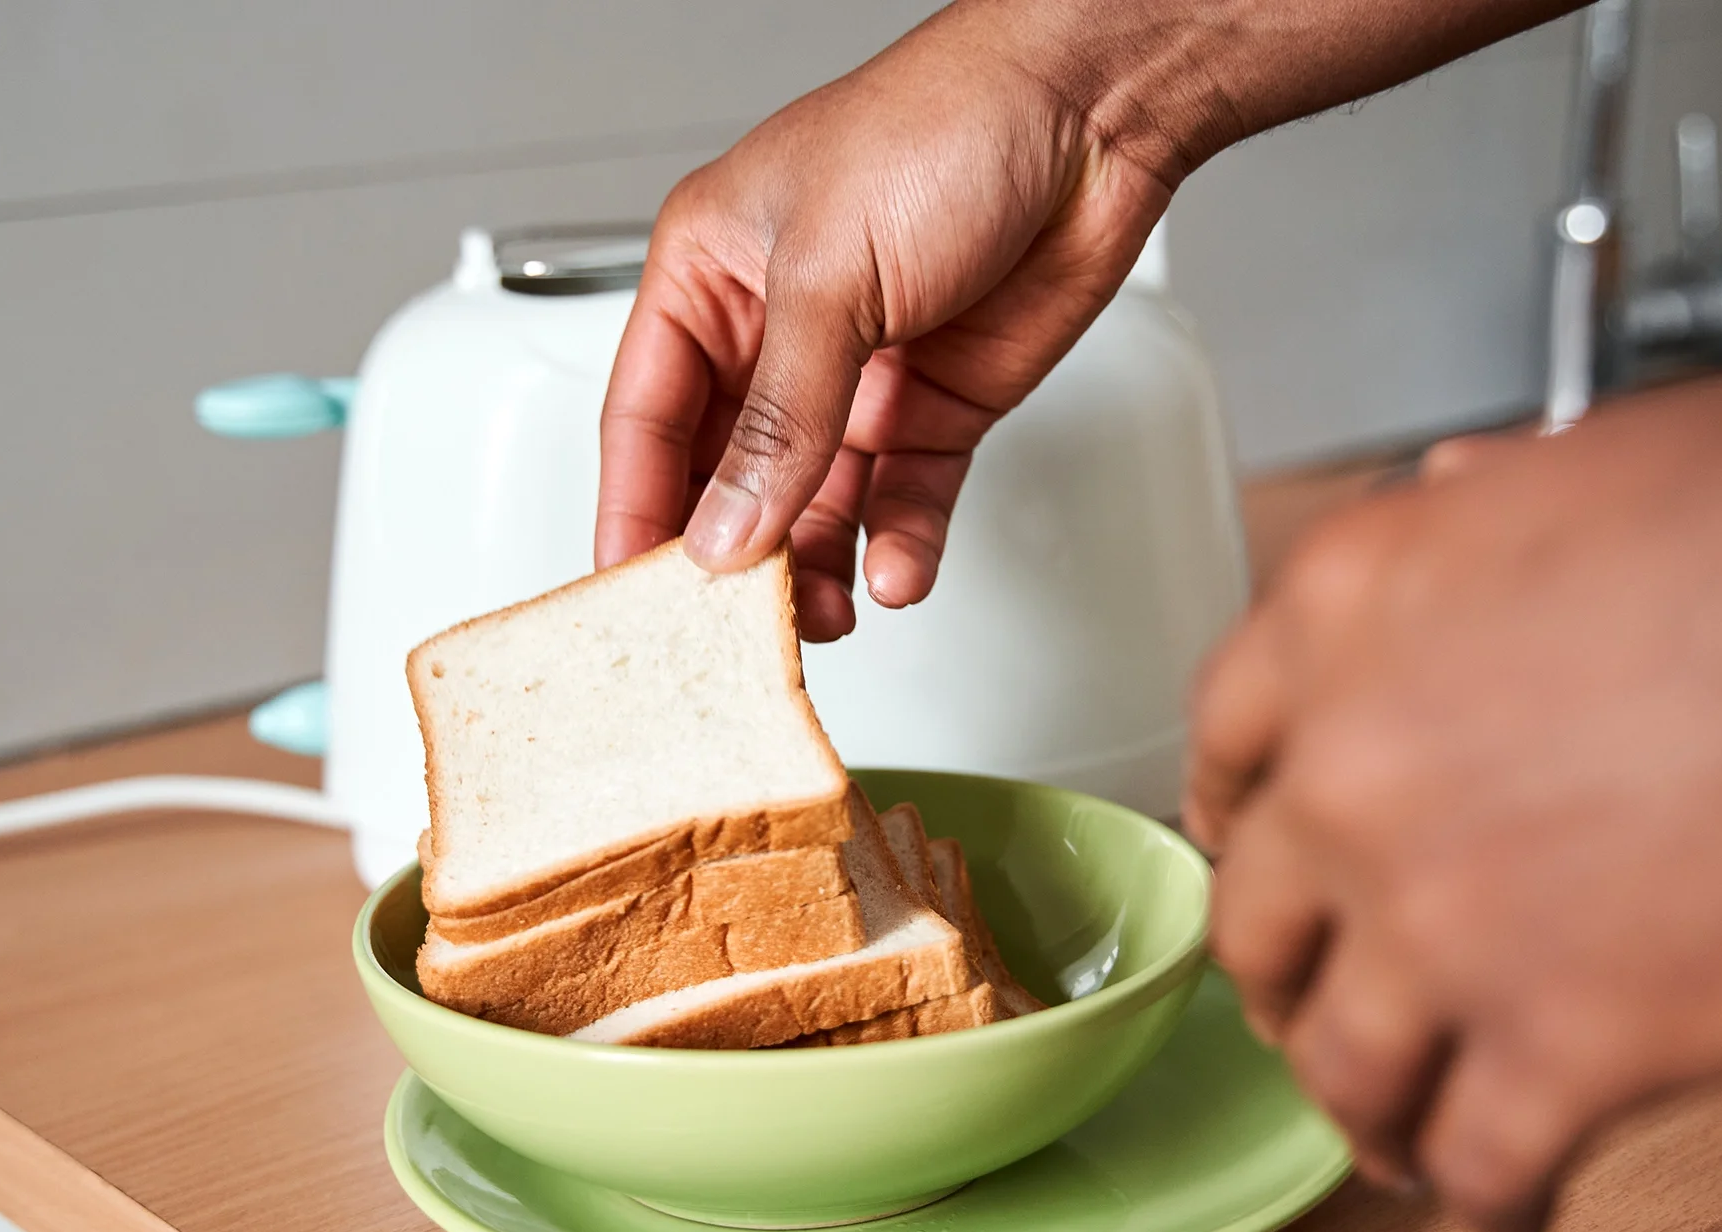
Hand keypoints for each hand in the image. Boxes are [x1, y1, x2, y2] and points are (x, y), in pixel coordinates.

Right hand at [594, 5, 1182, 639]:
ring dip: (815, 565)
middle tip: (737, 629)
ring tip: (823, 615)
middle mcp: (776, 329)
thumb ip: (779, 420)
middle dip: (733, 556)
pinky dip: (899, 543)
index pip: (645, 421)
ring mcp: (859, 372)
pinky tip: (897, 574)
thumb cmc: (942, 126)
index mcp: (709, 276)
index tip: (630, 598)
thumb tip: (727, 529)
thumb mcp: (829, 277)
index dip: (634, 514)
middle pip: (727, 477)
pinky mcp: (937, 402)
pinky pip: (902, 498)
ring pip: (813, 504)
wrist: (1091, 112)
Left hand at [1184, 335, 1721, 1231]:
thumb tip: (1454, 512)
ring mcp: (1446, 915)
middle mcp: (1360, 765)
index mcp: (1352, 605)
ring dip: (1368, 1107)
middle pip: (1263, 923)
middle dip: (1295, 979)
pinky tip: (1514, 1192)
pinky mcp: (1571, 1043)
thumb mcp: (1595, 464)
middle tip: (1328, 1005)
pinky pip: (1478, 1160)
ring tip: (1403, 1129)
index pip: (1225, 747)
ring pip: (1341, 1063)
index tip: (1261, 862)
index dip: (1245, 826)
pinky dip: (1488, 1195)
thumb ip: (1483, 523)